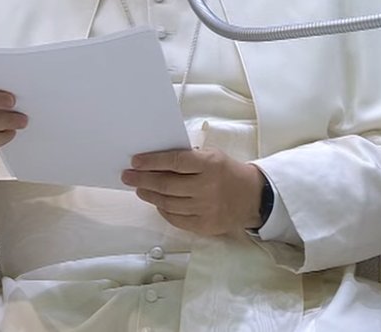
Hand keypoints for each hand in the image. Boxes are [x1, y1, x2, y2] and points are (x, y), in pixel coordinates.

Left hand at [122, 148, 264, 235]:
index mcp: (209, 165)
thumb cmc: (227, 172)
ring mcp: (205, 209)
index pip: (174, 162)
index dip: (152, 161)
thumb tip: (155, 162)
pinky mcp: (204, 225)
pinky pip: (176, 219)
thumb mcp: (212, 156)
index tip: (135, 162)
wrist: (252, 197)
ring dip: (149, 195)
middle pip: (166, 185)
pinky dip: (163, 210)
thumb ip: (188, 158)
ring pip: (167, 203)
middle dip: (142, 180)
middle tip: (128, 176)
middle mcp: (207, 187)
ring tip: (140, 189)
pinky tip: (157, 202)